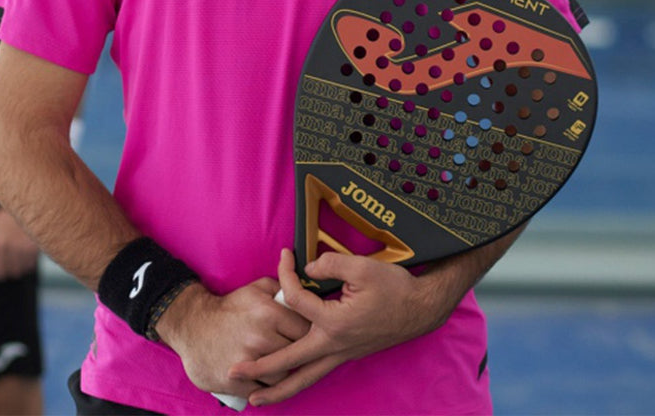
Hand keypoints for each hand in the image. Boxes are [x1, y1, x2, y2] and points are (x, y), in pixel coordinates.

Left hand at [0, 207, 39, 280]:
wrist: (34, 200)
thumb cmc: (12, 215)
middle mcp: (1, 244)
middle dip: (3, 269)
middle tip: (7, 262)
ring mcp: (17, 247)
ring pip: (15, 271)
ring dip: (18, 265)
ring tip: (20, 252)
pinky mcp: (32, 248)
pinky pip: (29, 266)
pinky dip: (29, 261)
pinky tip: (29, 249)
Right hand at [154, 278, 310, 398]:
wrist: (192, 325)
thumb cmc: (230, 308)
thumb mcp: (256, 289)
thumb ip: (283, 288)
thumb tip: (305, 290)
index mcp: (268, 312)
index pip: (305, 330)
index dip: (307, 334)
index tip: (304, 336)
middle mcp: (260, 337)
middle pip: (296, 355)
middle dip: (295, 354)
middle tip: (289, 351)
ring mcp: (247, 361)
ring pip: (282, 376)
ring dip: (279, 373)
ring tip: (271, 364)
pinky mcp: (234, 382)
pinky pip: (262, 391)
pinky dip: (262, 387)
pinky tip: (258, 377)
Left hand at [229, 249, 455, 405]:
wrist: (421, 308)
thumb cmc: (394, 287)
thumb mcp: (362, 267)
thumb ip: (329, 264)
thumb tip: (307, 268)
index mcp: (334, 322)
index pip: (294, 299)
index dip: (285, 273)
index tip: (284, 254)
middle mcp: (334, 344)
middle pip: (290, 363)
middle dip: (260, 369)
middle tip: (233, 373)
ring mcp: (341, 354)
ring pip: (305, 379)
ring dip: (279, 389)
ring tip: (255, 399)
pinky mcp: (347, 354)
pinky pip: (317, 373)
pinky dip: (299, 381)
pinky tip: (288, 382)